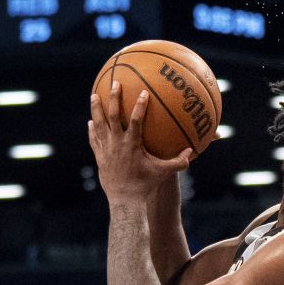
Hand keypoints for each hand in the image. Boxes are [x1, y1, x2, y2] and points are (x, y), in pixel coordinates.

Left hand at [88, 81, 192, 206]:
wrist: (125, 200)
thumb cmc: (146, 185)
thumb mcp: (164, 172)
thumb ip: (179, 162)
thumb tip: (192, 151)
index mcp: (133, 144)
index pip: (136, 120)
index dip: (140, 105)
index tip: (143, 92)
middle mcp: (117, 143)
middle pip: (113, 116)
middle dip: (114, 98)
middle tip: (115, 84)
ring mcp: (106, 149)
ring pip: (99, 124)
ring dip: (96, 109)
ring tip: (94, 95)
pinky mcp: (99, 157)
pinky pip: (94, 139)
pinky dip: (92, 129)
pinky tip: (91, 122)